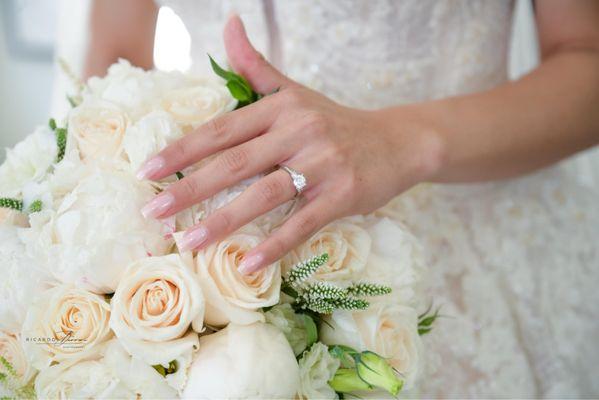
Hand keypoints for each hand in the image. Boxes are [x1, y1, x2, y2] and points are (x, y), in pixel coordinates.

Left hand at [138, 15, 443, 273]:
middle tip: (153, 212)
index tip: (146, 170)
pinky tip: (246, 264)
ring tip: (187, 242)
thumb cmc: (336, 122)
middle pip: (234, 163)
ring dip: (222, 221)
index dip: (182, 149)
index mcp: (281, 109)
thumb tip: (229, 23)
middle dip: (189, 188)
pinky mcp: (342, 195)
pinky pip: (302, 222)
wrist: (398, 142)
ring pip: (263, 194)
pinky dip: (274, 244)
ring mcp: (322, 164)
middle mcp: (299, 132)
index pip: (222, 130)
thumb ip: (256, 66)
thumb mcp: (296, 91)